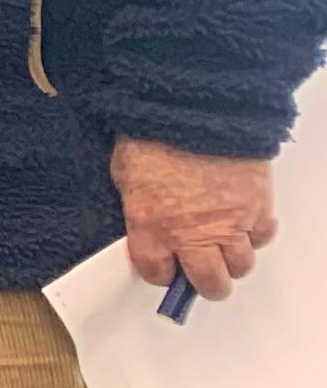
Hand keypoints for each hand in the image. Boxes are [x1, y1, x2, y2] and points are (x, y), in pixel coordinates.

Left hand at [112, 136, 280, 297]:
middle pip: (209, 282)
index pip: (156, 272)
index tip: (163, 268)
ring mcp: (229, 220)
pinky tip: (242, 222)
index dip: (160, 272)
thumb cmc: (154, 131)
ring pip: (241, 265)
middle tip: (200, 274)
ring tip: (221, 247)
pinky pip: (262, 235)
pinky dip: (254, 234)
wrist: (195, 105)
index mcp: (151, 225)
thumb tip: (147, 225)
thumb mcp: (125, 174)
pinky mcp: (258, 205)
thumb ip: (138, 208)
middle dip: (204, 282)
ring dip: (231, 260)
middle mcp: (192, 231)